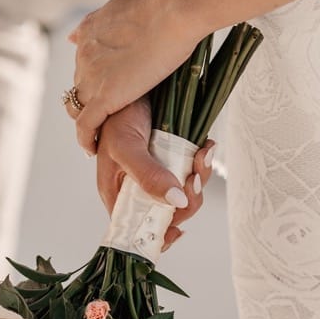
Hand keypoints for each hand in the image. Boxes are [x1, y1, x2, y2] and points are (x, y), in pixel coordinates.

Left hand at [66, 0, 200, 154]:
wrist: (173, 11)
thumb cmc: (163, 6)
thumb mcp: (123, 6)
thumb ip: (102, 22)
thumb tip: (76, 36)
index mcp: (90, 33)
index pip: (85, 64)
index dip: (94, 79)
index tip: (105, 90)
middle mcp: (84, 54)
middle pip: (81, 85)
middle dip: (91, 99)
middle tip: (107, 116)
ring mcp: (92, 75)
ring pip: (80, 105)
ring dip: (89, 120)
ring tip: (100, 134)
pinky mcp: (105, 95)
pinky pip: (85, 125)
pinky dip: (85, 139)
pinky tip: (92, 148)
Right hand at [95, 97, 215, 251]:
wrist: (134, 82)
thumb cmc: (115, 115)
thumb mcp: (126, 147)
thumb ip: (148, 176)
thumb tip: (176, 202)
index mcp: (119, 192)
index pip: (137, 227)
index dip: (158, 235)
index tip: (176, 231)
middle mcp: (139, 187)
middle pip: (169, 213)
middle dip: (187, 200)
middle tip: (193, 179)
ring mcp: (159, 173)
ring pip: (185, 193)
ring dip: (199, 178)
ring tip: (201, 156)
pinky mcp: (175, 158)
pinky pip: (194, 171)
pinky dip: (203, 162)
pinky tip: (204, 148)